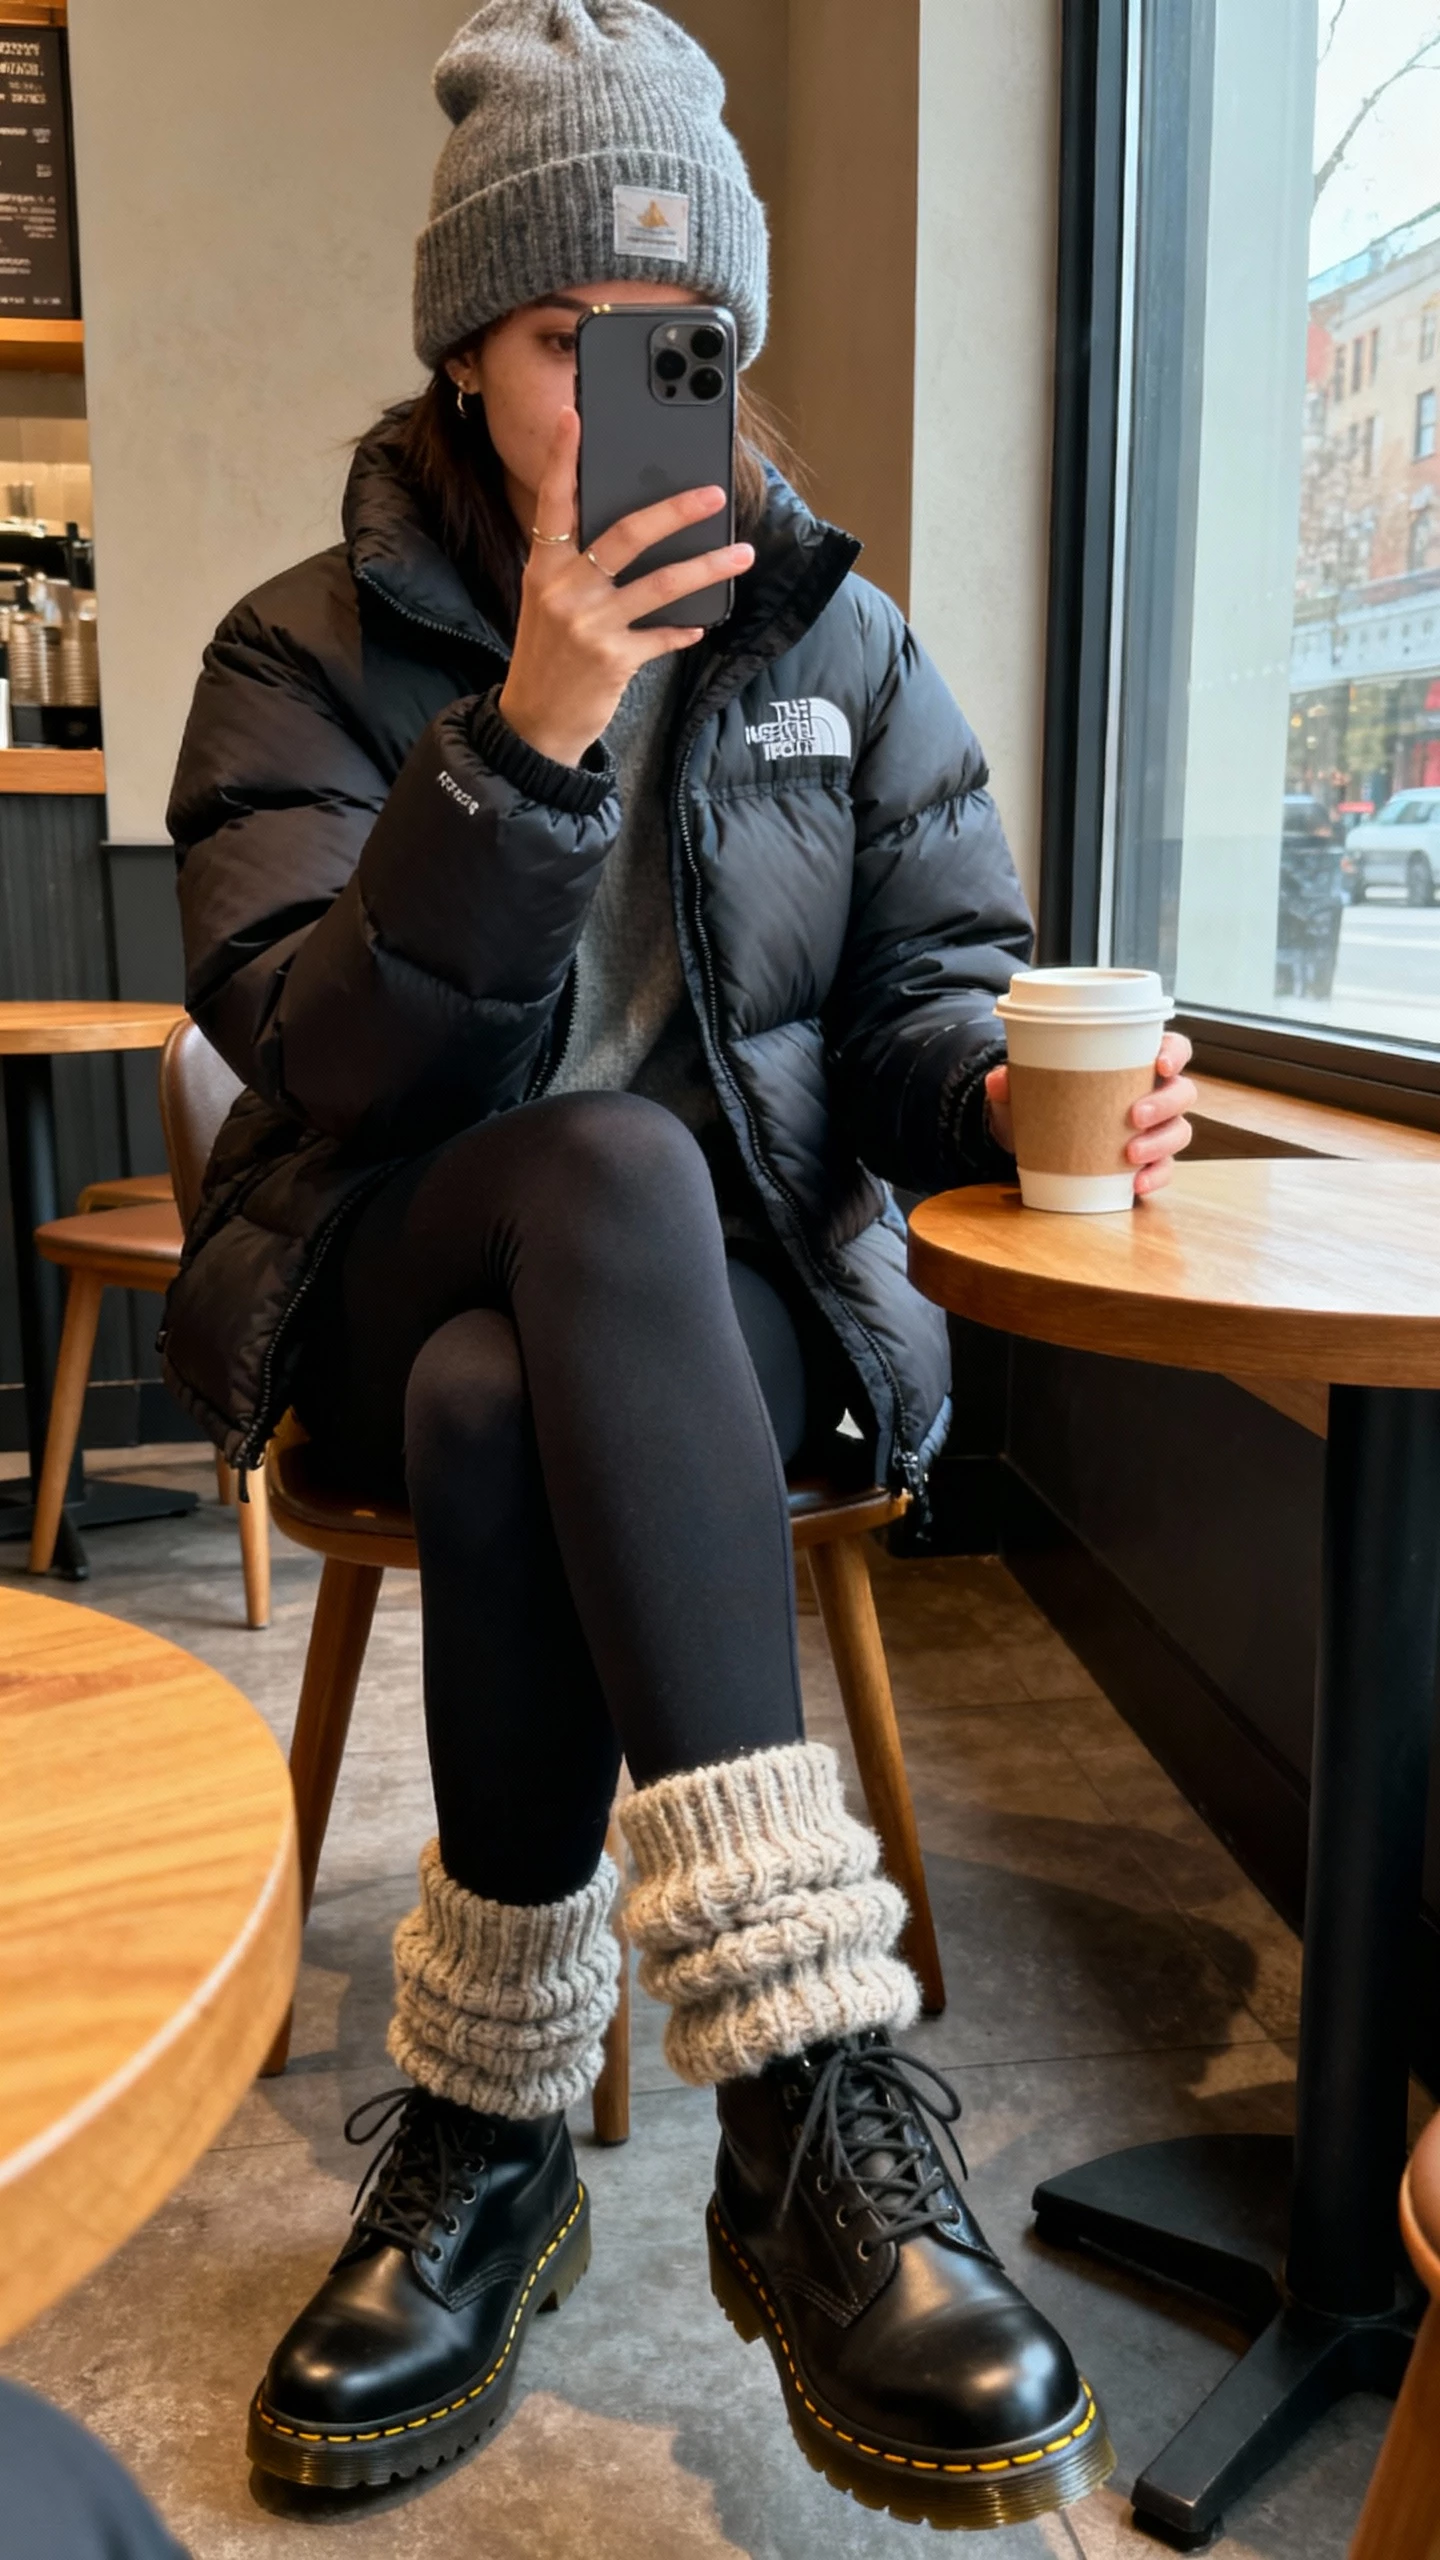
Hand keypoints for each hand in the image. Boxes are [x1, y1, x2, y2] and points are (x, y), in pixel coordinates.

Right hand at [497, 407, 752, 768]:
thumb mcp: (548, 601)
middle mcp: (565, 589)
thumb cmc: (548, 654)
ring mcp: (590, 625)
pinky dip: (684, 629)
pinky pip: (662, 636)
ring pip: (660, 585)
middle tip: (714, 494)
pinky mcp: (613, 659)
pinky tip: (700, 624)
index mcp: (544, 566)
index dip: (565, 458)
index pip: (553, 501)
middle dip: (675, 511)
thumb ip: (576, 565)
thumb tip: (632, 532)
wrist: (535, 721)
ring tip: (741, 554)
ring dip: (707, 567)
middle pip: (626, 535)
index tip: (576, 417)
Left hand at [984, 1030, 1196, 1197]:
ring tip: (1130, 1155)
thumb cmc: (1045, 1096)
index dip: (1175, 1052)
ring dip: (1161, 1143)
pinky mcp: (1147, 1160)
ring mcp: (1154, 1128)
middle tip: (1135, 1115)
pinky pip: (1164, 1169)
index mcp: (1135, 1062)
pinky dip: (1155, 1177)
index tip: (1160, 1063)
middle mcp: (1153, 1092)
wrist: (1034, 1135)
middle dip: (1165, 1104)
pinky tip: (1136, 1185)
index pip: (1173, 1048)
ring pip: (1179, 1131)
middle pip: (1182, 1092)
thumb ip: (1011, 1080)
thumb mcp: (1025, 1084)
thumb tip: (998, 1081)